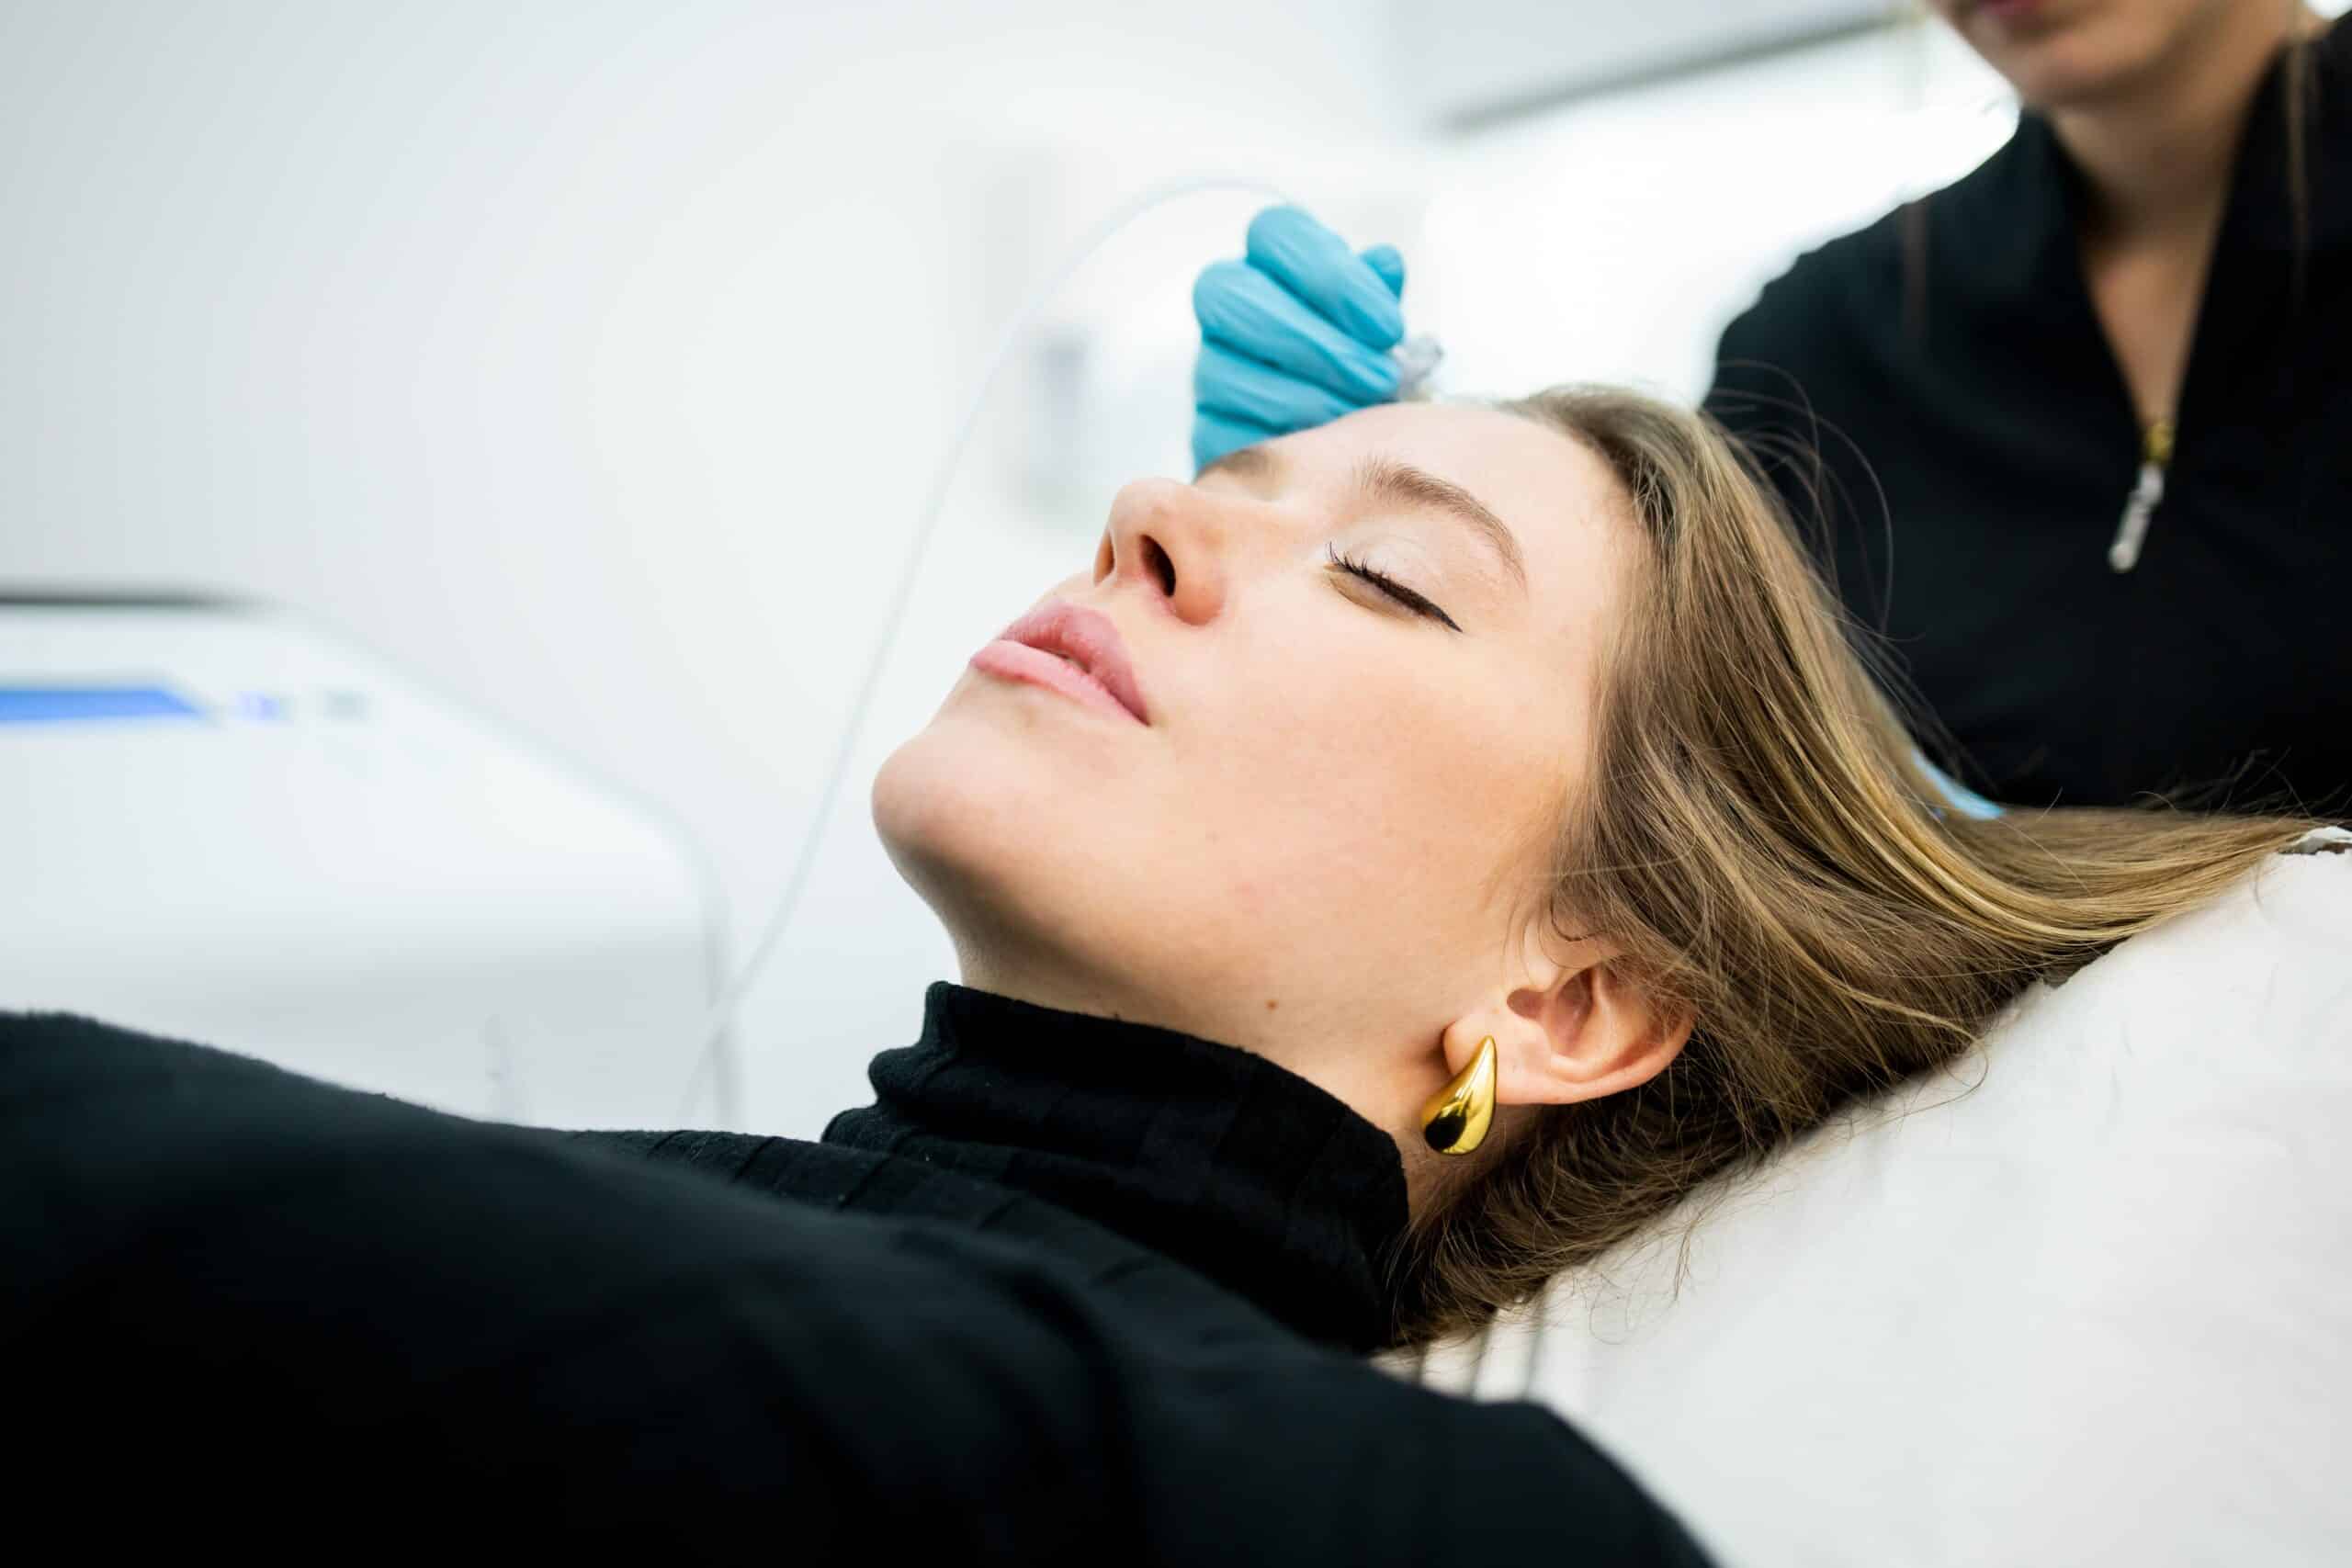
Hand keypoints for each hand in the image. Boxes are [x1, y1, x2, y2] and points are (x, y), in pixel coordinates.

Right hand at [1191, 206, 1406, 470]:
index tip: (1387, 327)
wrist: (1349, 435)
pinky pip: (1226, 433)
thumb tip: (1383, 263)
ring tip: (1361, 415)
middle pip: (1235, 297)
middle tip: (1379, 378)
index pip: (1274, 233)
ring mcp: (1210, 367)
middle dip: (1315, 343)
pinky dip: (1282, 442)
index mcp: (1270, 261)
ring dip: (1305, 398)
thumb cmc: (1363, 359)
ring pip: (1226, 372)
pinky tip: (1326, 446)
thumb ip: (1378, 291)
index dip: (1330, 275)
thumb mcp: (1379, 319)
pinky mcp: (1208, 429)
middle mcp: (1227, 304)